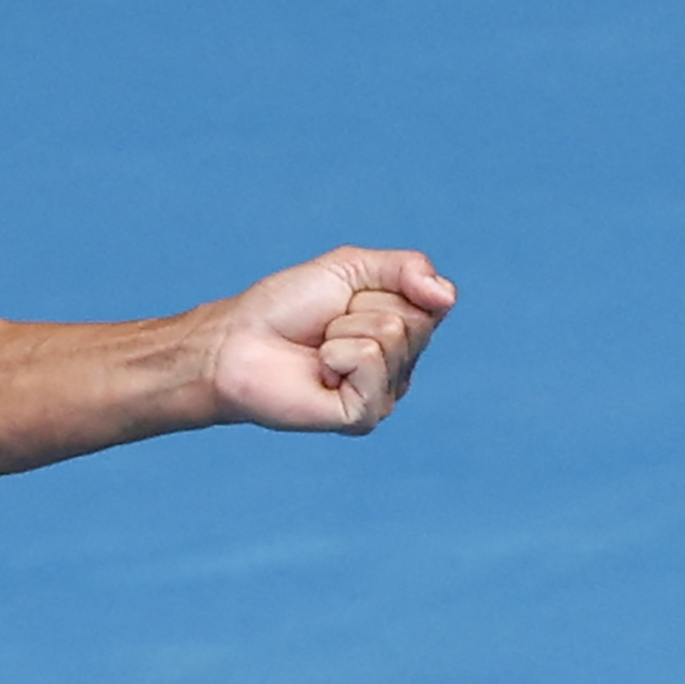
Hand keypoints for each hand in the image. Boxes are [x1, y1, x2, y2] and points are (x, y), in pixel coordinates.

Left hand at [200, 247, 454, 433]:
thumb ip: (406, 268)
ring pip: (391, 335)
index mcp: (405, 333)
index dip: (388, 284)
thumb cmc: (287, 307)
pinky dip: (337, 354)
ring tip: (320, 347)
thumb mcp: (350, 268)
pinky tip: (320, 370)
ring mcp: (386, 393)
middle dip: (360, 307)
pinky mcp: (366, 415)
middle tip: (327, 324)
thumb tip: (447, 294)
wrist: (237, 342)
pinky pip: (370, 361)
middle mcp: (402, 366)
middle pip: (412, 318)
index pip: (434, 299)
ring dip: (343, 329)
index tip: (349, 295)